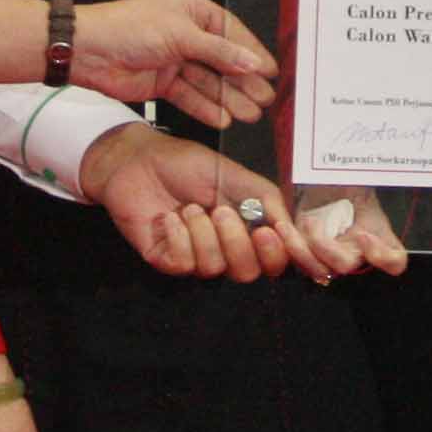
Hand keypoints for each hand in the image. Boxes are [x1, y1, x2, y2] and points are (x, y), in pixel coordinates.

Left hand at [65, 0, 279, 126]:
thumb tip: (252, 62)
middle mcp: (184, 32)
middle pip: (221, 59)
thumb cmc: (129, 28)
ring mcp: (173, 58)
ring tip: (251, 113)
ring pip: (207, 80)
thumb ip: (219, 52)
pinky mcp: (161, 82)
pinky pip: (189, 95)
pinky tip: (223, 117)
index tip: (271, 70)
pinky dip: (205, 107)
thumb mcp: (181, 35)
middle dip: (243, 79)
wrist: (88, 51)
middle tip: (266, 98)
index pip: (230, 31)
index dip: (251, 51)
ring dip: (228, 97)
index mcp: (190, 8)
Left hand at [79, 127, 304, 282]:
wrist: (138, 160)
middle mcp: (223, 248)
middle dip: (238, 243)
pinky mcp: (166, 259)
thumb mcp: (235, 174)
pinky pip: (183, 264)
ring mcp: (194, 256)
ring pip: (215, 268)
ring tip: (190, 207)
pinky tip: (169, 218)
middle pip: (248, 272)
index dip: (278, 254)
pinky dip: (179, 237)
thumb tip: (292, 229)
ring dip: (203, 234)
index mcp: (246, 228)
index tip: (271, 232)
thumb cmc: (186, 164)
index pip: (273, 258)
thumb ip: (266, 199)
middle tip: (222, 211)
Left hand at [295, 185, 410, 276]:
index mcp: (379, 235)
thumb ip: (364, 186)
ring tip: (300, 221)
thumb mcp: (361, 180)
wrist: (322, 178)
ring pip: (319, 270)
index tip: (363, 235)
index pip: (395, 261)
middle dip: (328, 249)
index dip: (382, 257)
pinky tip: (284, 227)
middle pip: (346, 265)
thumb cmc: (347, 177)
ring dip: (304, 249)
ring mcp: (331, 255)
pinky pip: (300, 260)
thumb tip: (366, 174)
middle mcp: (357, 251)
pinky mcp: (309, 252)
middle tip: (314, 223)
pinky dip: (291, 244)